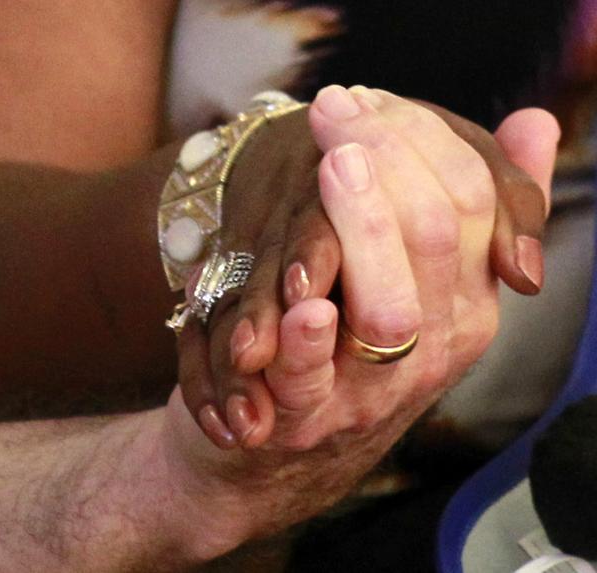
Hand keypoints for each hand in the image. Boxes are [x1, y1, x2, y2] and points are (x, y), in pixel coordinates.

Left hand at [178, 86, 558, 449]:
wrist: (290, 439)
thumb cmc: (352, 336)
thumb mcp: (414, 275)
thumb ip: (472, 208)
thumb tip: (536, 122)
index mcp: (468, 300)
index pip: (471, 200)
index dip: (419, 138)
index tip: (367, 97)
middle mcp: (435, 344)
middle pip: (434, 237)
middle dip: (385, 159)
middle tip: (336, 107)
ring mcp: (376, 388)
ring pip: (387, 306)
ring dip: (361, 228)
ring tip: (335, 165)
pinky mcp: (308, 419)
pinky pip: (314, 381)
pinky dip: (308, 340)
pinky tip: (303, 300)